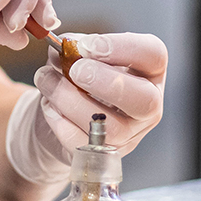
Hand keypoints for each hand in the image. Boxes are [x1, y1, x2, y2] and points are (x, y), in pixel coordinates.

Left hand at [6, 32, 165, 183]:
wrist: (63, 114)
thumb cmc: (79, 77)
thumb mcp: (78, 55)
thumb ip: (74, 47)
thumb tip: (66, 46)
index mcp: (148, 71)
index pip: (153, 55)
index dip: (122, 48)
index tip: (87, 45)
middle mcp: (148, 105)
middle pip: (145, 99)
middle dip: (106, 82)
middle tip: (76, 70)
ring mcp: (130, 134)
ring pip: (111, 127)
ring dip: (71, 100)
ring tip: (47, 81)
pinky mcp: (105, 155)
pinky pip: (84, 143)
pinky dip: (60, 122)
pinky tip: (49, 106)